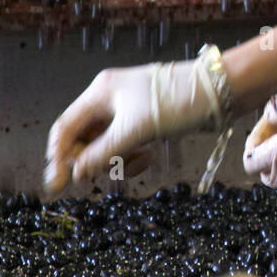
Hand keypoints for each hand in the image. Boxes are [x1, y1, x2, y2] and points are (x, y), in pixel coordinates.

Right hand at [43, 56, 227, 196]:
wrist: (219, 92)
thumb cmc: (176, 103)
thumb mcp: (136, 131)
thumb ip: (102, 153)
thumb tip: (76, 174)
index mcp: (100, 92)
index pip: (66, 127)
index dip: (58, 157)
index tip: (58, 184)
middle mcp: (110, 98)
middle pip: (84, 138)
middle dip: (93, 159)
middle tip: (106, 172)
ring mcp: (127, 110)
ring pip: (106, 145)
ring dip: (116, 159)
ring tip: (137, 160)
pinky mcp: (145, 121)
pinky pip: (126, 145)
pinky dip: (132, 155)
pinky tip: (147, 157)